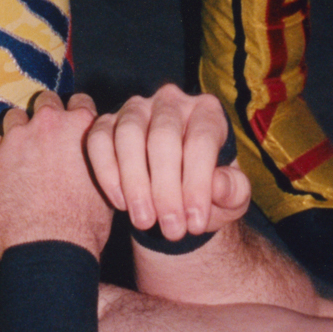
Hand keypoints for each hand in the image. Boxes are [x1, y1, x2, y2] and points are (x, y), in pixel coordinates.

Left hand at [0, 90, 113, 260]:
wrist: (48, 249)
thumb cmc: (82, 225)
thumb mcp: (105, 185)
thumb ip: (97, 159)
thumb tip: (97, 157)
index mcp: (80, 127)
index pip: (81, 102)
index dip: (78, 114)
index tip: (74, 125)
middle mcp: (47, 124)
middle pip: (46, 102)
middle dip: (48, 116)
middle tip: (49, 138)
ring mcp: (16, 139)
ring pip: (16, 117)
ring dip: (21, 131)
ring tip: (25, 154)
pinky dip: (1, 153)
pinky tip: (8, 171)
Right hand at [85, 83, 250, 243]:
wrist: (178, 193)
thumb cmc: (209, 190)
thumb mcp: (232, 196)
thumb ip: (233, 190)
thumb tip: (218, 184)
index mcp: (207, 111)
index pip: (201, 140)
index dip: (197, 183)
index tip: (195, 223)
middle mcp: (171, 101)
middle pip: (163, 136)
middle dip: (166, 189)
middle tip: (172, 230)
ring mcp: (136, 108)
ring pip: (128, 134)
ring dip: (135, 182)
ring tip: (144, 221)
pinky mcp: (107, 123)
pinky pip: (99, 141)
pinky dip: (107, 173)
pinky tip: (121, 203)